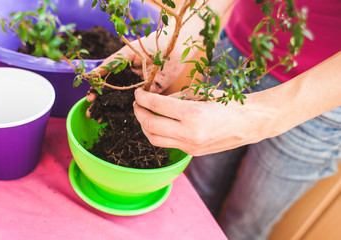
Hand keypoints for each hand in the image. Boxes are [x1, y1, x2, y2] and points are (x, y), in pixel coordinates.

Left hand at [133, 88, 273, 155]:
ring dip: (145, 126)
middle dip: (138, 113)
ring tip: (144, 114)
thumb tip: (156, 101)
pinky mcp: (193, 152)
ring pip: (155, 139)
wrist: (251, 123)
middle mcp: (189, 133)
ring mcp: (190, 146)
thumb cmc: (229, 102)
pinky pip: (167, 144)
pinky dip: (158, 134)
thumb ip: (177, 98)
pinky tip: (159, 124)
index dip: (142, 98)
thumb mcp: (202, 92)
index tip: (138, 93)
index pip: (156, 105)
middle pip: (150, 125)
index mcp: (192, 114)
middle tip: (137, 104)